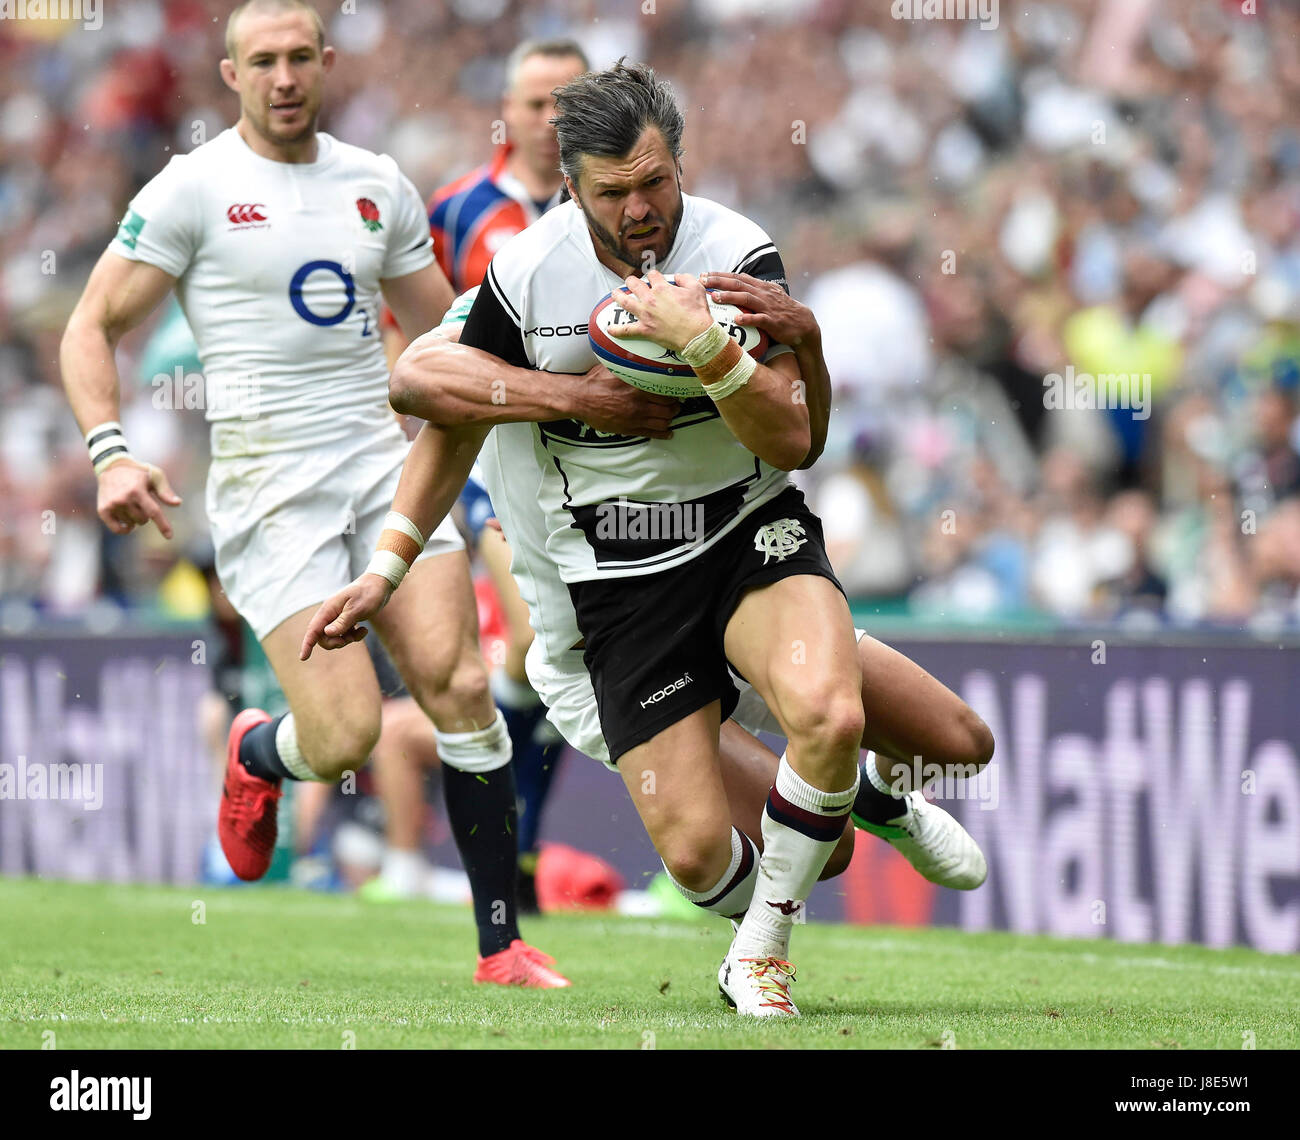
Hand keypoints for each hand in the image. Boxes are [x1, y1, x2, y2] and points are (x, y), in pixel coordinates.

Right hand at [97, 458, 181, 538]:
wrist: (112, 467)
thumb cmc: (138, 473)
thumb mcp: (155, 476)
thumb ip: (165, 491)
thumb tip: (177, 503)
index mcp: (137, 490)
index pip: (153, 512)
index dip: (162, 525)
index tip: (169, 536)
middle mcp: (123, 498)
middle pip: (143, 520)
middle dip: (146, 515)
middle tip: (141, 503)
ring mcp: (112, 505)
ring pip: (131, 524)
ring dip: (135, 518)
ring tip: (131, 505)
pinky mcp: (103, 510)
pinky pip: (117, 529)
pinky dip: (125, 530)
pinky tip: (128, 525)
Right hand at [299, 573, 392, 658]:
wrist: (380, 584)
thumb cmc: (369, 594)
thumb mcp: (357, 609)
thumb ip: (342, 622)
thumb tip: (327, 634)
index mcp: (329, 609)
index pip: (313, 629)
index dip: (307, 644)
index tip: (303, 658)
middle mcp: (330, 613)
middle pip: (323, 637)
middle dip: (334, 642)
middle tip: (348, 640)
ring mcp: (338, 616)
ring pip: (334, 637)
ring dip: (346, 640)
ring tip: (360, 632)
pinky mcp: (346, 619)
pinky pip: (344, 634)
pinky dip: (354, 636)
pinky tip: (364, 630)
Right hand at [576, 361, 680, 437]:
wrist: (579, 399)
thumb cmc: (594, 382)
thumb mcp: (613, 367)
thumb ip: (629, 363)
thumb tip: (640, 354)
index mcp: (637, 388)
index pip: (665, 393)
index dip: (673, 393)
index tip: (674, 391)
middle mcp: (638, 405)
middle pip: (668, 409)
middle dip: (674, 406)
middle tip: (676, 403)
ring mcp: (634, 419)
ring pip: (663, 422)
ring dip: (670, 419)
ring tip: (671, 415)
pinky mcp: (629, 429)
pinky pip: (651, 434)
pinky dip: (663, 433)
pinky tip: (668, 432)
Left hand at [606, 270, 713, 353]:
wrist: (697, 335)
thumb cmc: (697, 314)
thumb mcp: (697, 289)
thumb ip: (685, 279)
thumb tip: (678, 277)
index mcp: (662, 288)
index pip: (652, 275)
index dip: (652, 275)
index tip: (653, 277)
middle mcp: (651, 299)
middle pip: (635, 284)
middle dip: (632, 281)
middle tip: (631, 282)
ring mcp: (646, 314)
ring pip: (625, 302)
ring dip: (618, 296)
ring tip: (614, 294)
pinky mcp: (645, 329)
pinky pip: (627, 330)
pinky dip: (617, 330)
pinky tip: (610, 329)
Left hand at [699, 272, 818, 347]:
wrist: (804, 324)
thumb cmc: (783, 311)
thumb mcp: (769, 295)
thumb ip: (754, 288)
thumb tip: (738, 280)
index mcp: (761, 287)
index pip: (738, 277)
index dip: (720, 275)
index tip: (704, 275)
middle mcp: (763, 294)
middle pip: (739, 284)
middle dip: (719, 282)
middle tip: (703, 281)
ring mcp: (768, 307)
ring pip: (747, 299)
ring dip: (730, 297)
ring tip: (715, 298)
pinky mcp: (773, 322)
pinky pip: (760, 319)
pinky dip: (748, 319)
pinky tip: (737, 320)